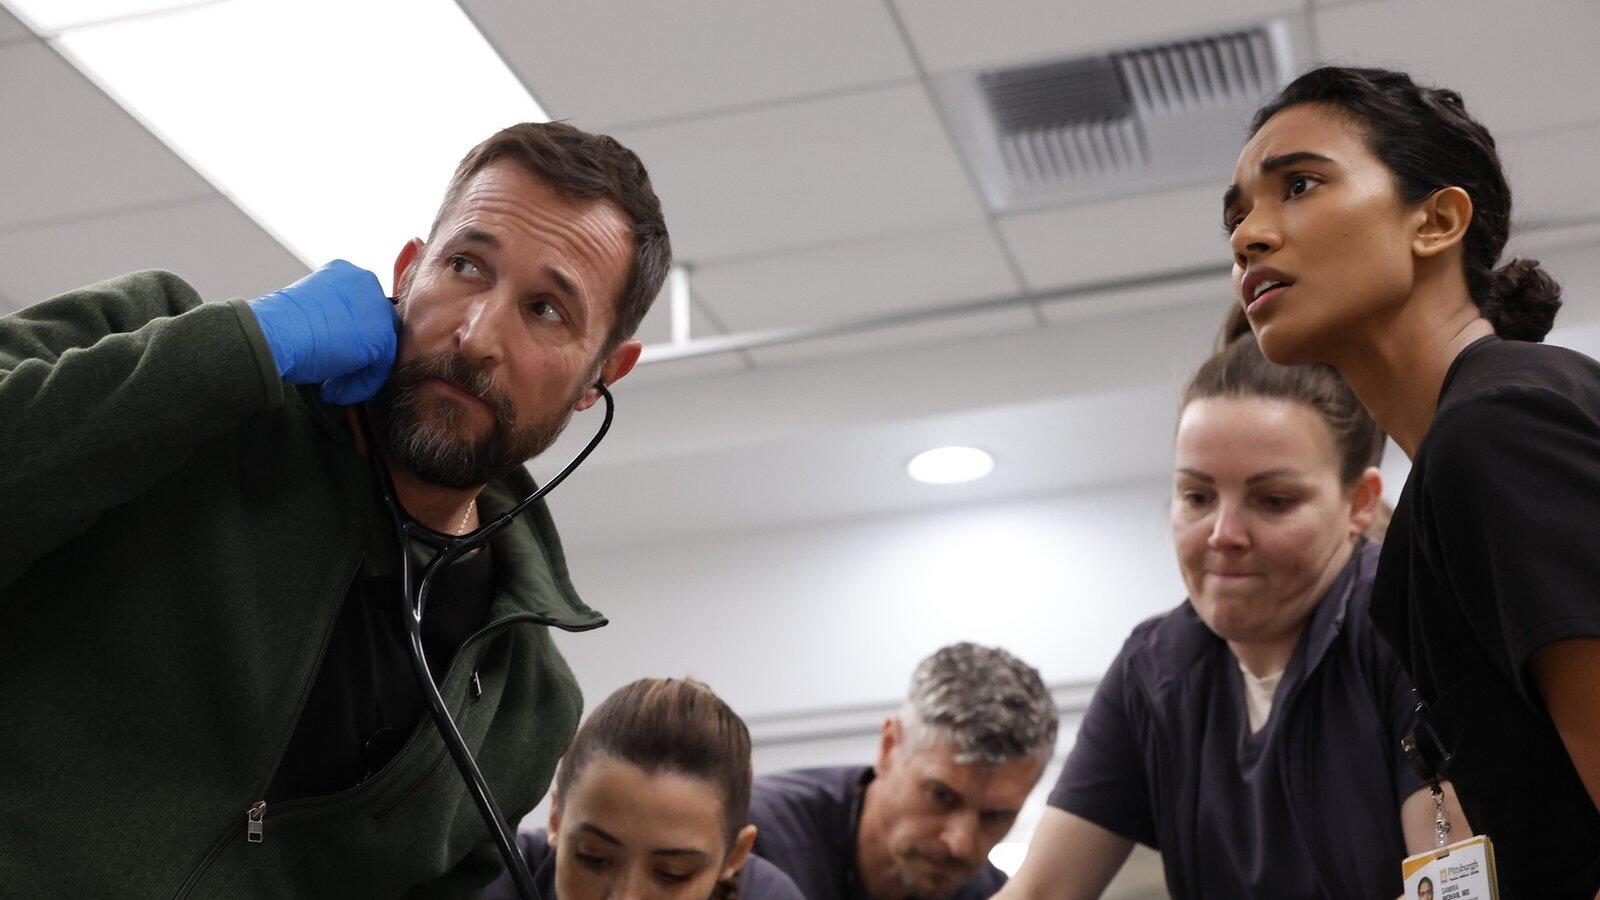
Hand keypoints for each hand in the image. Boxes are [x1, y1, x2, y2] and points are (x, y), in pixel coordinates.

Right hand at [247, 260, 398, 404]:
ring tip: (332, 389)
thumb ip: (333, 320)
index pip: (362, 311)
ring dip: (356, 374)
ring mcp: (376, 307)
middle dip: (355, 358)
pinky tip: (338, 393)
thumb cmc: (278, 327)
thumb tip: (343, 344)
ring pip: (380, 349)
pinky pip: (380, 367)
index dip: (347, 340)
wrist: (270, 335)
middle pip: (375, 328)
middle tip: (333, 379)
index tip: (331, 359)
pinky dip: (361, 385)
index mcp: (344, 273)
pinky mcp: (381, 335)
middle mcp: (364, 282)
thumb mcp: (309, 313)